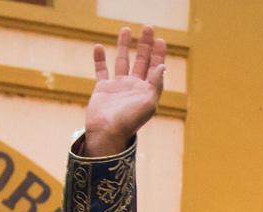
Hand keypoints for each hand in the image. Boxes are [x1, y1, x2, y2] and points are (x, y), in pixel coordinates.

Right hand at [84, 26, 167, 156]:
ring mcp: (118, 87)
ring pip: (122, 61)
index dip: (159, 54)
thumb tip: (163, 66)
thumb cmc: (129, 121)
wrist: (107, 133)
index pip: (155, 68)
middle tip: (147, 28)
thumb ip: (156, 84)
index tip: (160, 39)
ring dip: (124, 46)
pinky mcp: (102, 89)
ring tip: (126, 29)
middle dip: (144, 45)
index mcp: (147, 91)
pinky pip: (101, 70)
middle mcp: (134, 87)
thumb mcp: (148, 103)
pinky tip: (99, 47)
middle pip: (141, 61)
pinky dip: (100, 59)